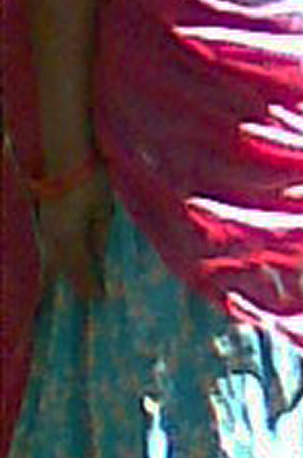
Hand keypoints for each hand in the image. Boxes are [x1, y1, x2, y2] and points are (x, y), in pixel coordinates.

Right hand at [35, 174, 112, 299]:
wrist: (65, 157)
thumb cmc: (91, 181)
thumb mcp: (103, 210)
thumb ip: (99, 236)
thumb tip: (98, 257)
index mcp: (70, 239)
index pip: (81, 270)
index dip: (90, 285)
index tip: (100, 298)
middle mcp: (52, 240)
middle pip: (63, 270)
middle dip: (75, 285)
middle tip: (86, 300)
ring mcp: (44, 230)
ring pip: (52, 261)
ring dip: (62, 275)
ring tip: (69, 291)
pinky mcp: (43, 222)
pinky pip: (49, 249)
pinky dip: (55, 261)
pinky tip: (59, 266)